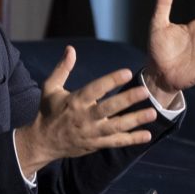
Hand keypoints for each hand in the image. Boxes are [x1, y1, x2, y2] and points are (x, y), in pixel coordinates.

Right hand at [13, 46, 157, 177]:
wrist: (42, 142)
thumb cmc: (48, 111)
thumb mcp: (50, 88)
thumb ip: (62, 69)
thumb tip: (71, 49)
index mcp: (75, 101)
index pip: (96, 89)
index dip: (111, 80)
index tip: (127, 72)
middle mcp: (84, 117)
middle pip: (109, 108)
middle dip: (128, 100)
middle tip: (145, 92)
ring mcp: (91, 133)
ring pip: (116, 127)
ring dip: (135, 120)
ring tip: (152, 113)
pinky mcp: (95, 145)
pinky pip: (116, 142)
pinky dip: (132, 139)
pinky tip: (147, 135)